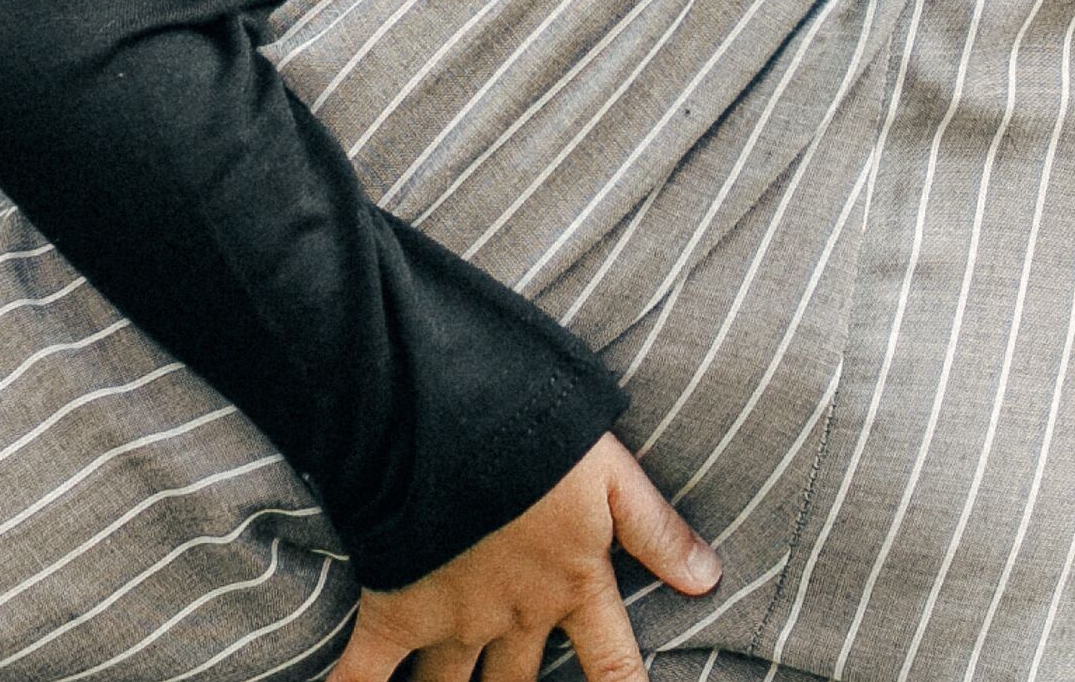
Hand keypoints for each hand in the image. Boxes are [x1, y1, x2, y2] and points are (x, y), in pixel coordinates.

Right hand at [325, 435, 717, 681]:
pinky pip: (367, 674)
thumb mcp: (613, 475)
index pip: (612, 665)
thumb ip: (657, 530)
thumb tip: (708, 580)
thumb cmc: (535, 435)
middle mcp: (515, 616)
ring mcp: (453, 619)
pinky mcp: (395, 608)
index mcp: (573, 585)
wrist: (444, 418)